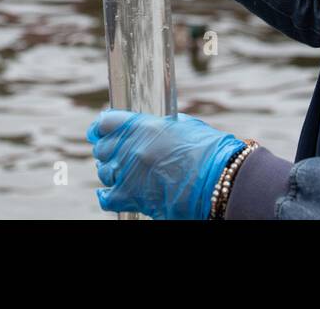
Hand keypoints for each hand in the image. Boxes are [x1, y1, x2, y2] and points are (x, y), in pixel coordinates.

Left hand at [87, 109, 244, 219]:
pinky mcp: (132, 197)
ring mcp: (129, 174)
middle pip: (103, 148)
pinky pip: (107, 197)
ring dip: (111, 171)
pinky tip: (109, 192)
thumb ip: (160, 127)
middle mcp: (132, 148)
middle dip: (109, 150)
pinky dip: (106, 195)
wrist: (218, 179)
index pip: (106, 123)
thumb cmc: (209, 151)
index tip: (100, 131)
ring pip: (104, 172)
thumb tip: (152, 130)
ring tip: (123, 172)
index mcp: (144, 126)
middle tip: (118, 154)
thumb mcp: (184, 127)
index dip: (102, 127)